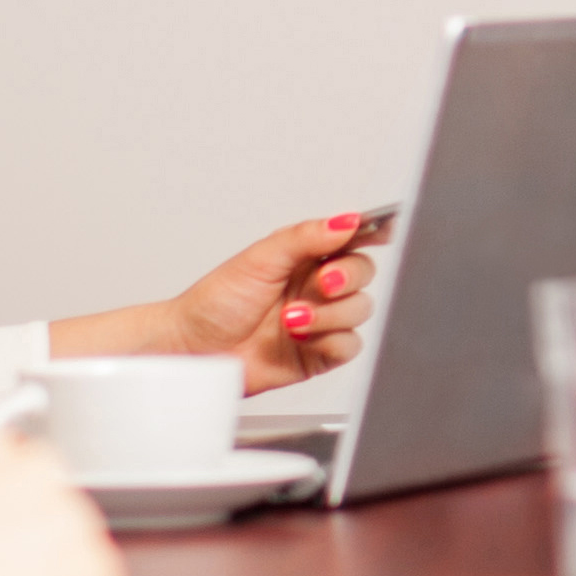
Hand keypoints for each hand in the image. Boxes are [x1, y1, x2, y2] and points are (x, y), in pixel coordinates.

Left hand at [53, 214, 383, 390]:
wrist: (194, 350)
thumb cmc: (214, 303)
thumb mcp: (260, 259)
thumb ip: (306, 238)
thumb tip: (346, 221)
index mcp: (305, 257)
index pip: (349, 238)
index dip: (371, 231)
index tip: (381, 229)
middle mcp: (316, 287)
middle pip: (363, 273)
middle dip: (347, 277)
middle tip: (322, 283)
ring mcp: (321, 320)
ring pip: (360, 310)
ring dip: (330, 314)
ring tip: (292, 319)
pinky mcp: (320, 354)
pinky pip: (351, 346)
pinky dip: (333, 340)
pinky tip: (303, 338)